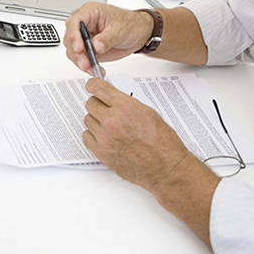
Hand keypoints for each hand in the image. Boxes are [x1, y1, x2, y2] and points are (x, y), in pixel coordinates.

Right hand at [64, 3, 153, 75]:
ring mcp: (85, 38)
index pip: (74, 22)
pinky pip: (81, 59)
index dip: (73, 35)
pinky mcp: (88, 50)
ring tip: (92, 68)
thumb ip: (107, 38)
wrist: (138, 33)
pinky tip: (95, 69)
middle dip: (76, 53)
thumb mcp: (121, 29)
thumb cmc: (130, 24)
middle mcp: (84, 25)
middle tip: (85, 63)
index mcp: (90, 13)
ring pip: (73, 51)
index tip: (79, 48)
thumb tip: (95, 46)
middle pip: (70, 39)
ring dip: (80, 62)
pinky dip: (87, 67)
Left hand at [83, 78, 220, 244]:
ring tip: (110, 125)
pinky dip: (94, 135)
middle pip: (90, 103)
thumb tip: (112, 97)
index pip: (98, 88)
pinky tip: (105, 136)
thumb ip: (126, 103)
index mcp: (125, 108)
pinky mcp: (101, 153)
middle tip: (105, 108)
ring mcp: (105, 138)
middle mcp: (112, 121)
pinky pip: (87, 137)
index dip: (94, 85)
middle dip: (98, 103)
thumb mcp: (148, 112)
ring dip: (96, 120)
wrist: (166, 168)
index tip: (92, 86)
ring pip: (87, 120)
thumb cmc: (163, 143)